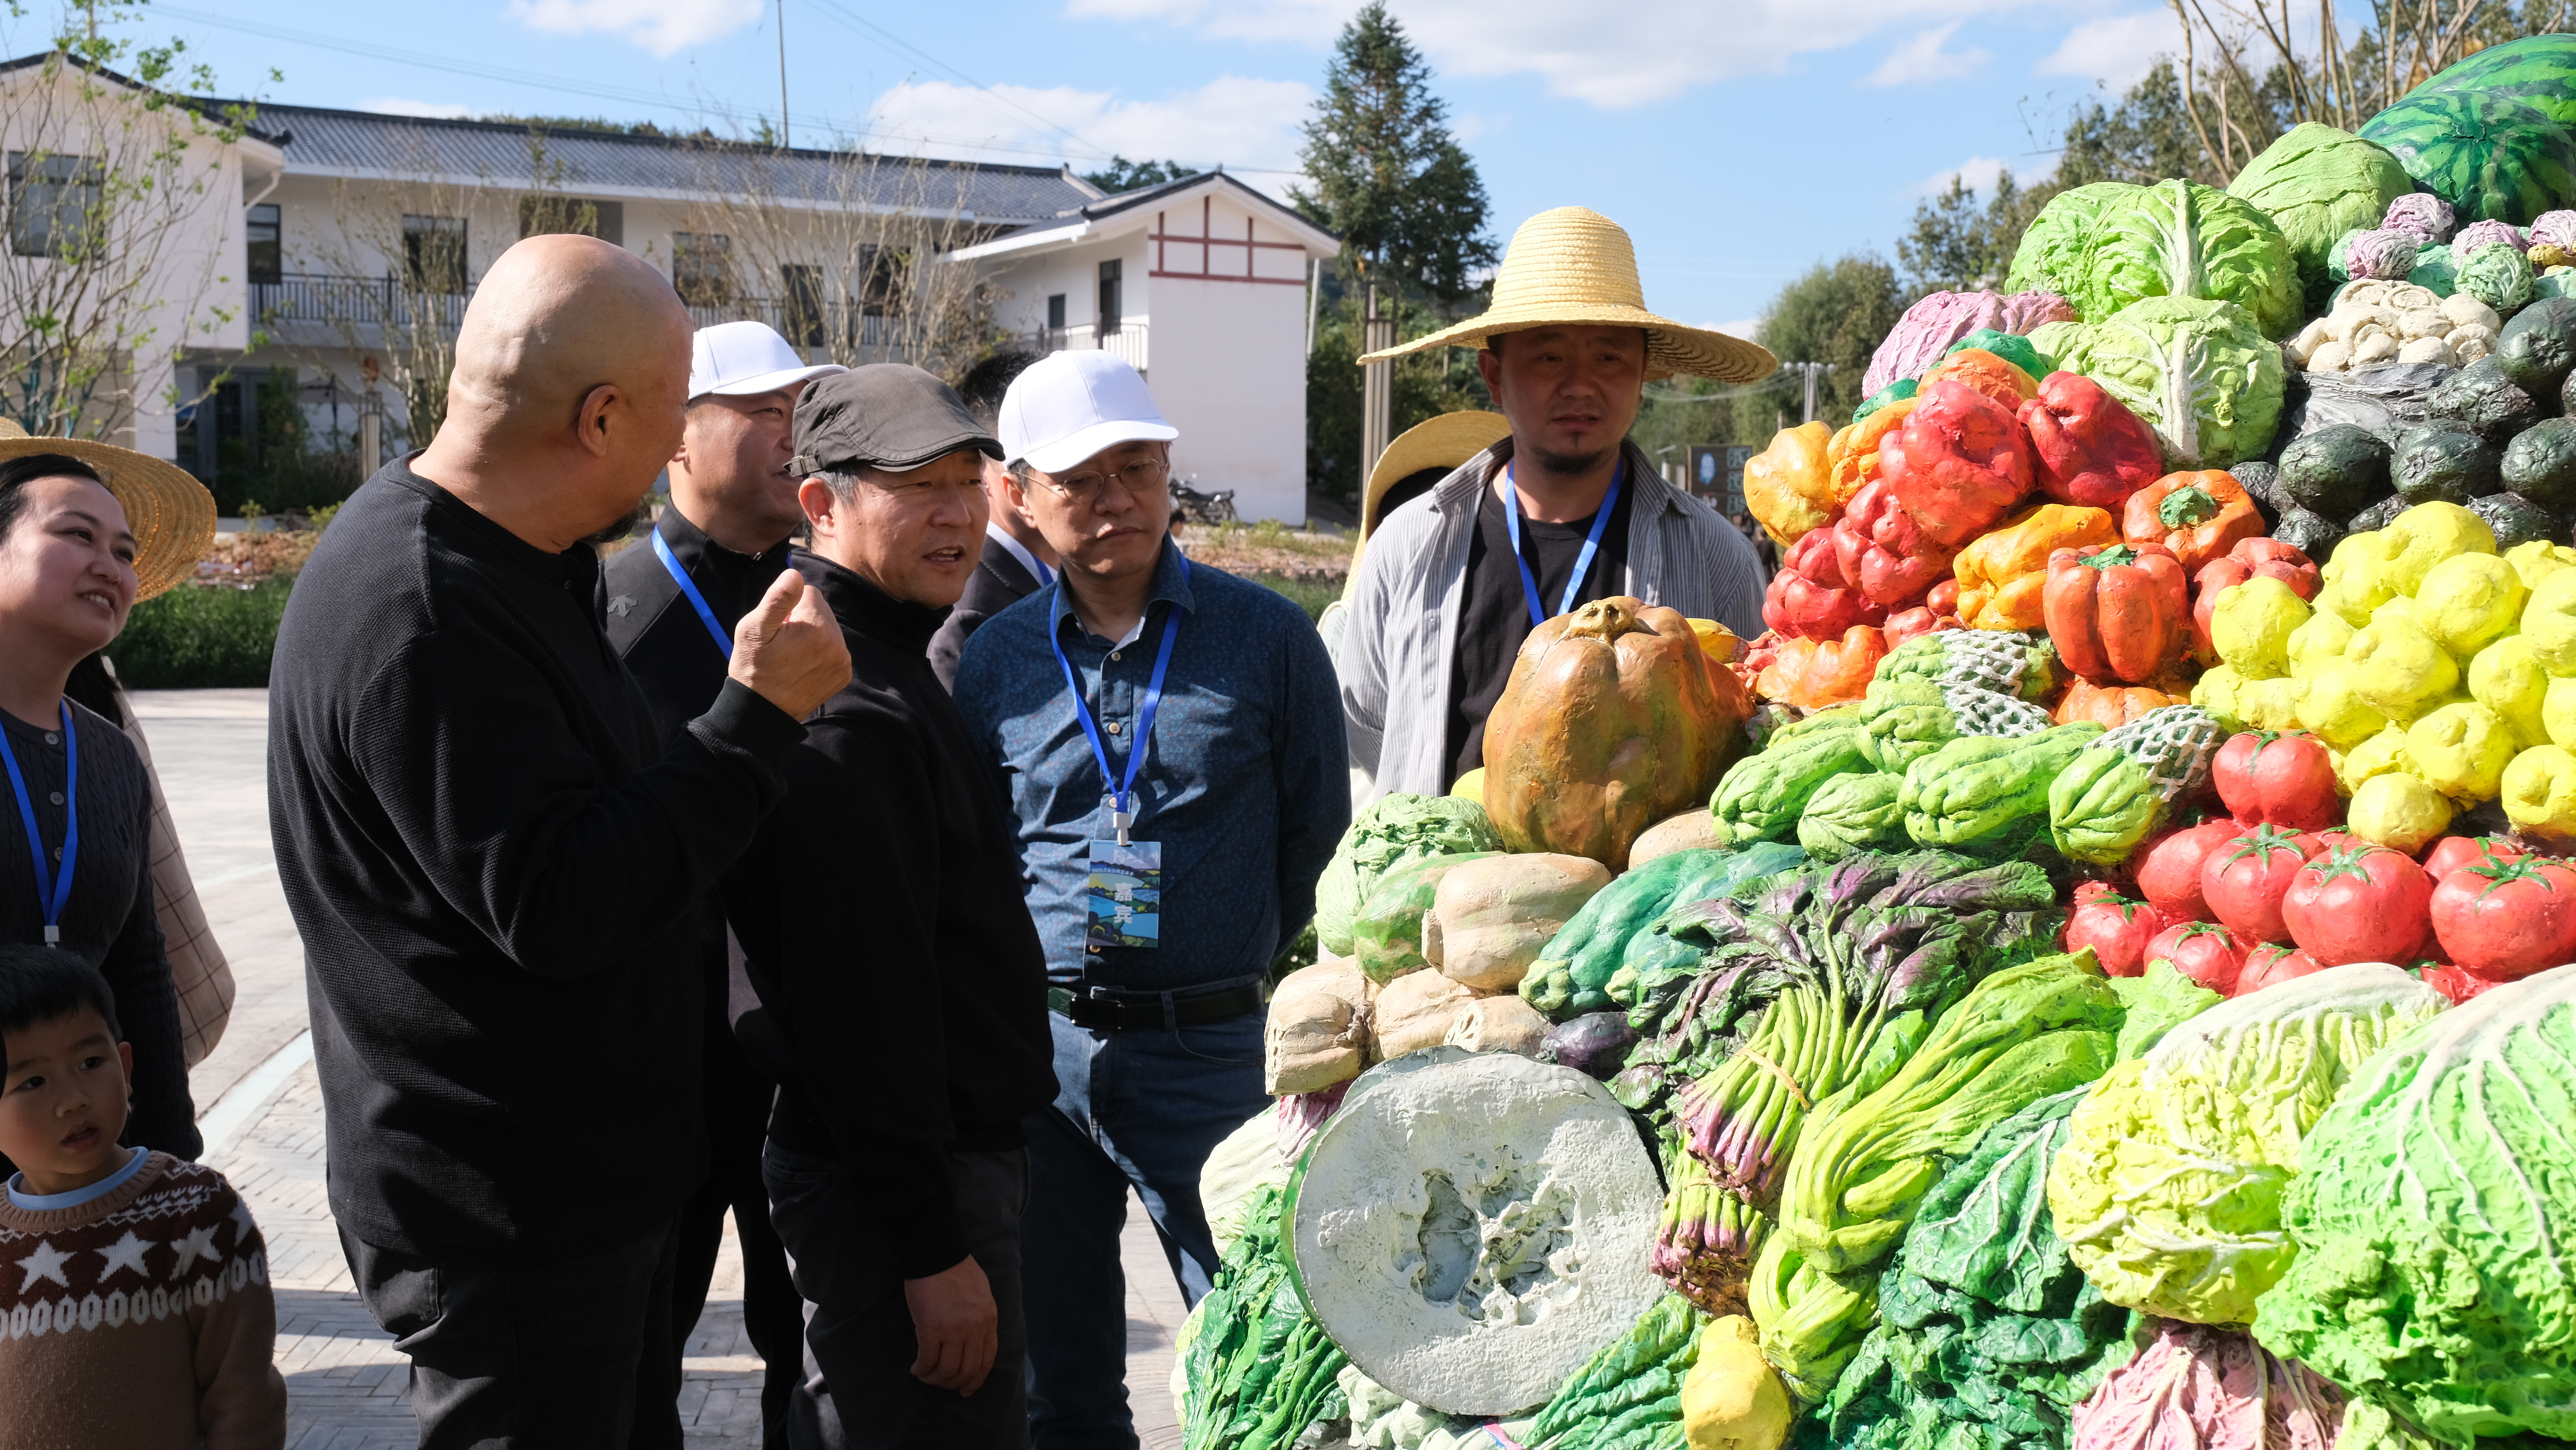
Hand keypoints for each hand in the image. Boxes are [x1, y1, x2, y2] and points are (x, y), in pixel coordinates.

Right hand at [729, 569, 849, 717]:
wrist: (762, 712)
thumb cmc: (753, 668)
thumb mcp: (753, 630)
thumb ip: (777, 598)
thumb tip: (795, 574)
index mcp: (817, 627)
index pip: (809, 591)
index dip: (788, 606)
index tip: (777, 628)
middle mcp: (838, 643)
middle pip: (821, 609)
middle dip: (802, 618)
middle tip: (781, 642)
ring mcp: (843, 661)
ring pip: (828, 627)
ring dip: (812, 634)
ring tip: (790, 654)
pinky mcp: (844, 674)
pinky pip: (834, 647)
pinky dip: (820, 651)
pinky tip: (801, 665)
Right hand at [903, 1255, 997, 1394]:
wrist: (938, 1253)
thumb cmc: (956, 1269)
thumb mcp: (982, 1294)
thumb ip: (981, 1317)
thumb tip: (974, 1339)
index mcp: (989, 1319)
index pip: (987, 1359)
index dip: (977, 1379)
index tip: (967, 1389)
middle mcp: (975, 1328)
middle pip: (968, 1370)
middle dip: (954, 1383)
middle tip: (942, 1384)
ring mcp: (954, 1330)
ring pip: (947, 1370)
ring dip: (935, 1378)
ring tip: (926, 1375)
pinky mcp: (932, 1329)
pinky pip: (928, 1360)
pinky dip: (922, 1369)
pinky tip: (917, 1368)